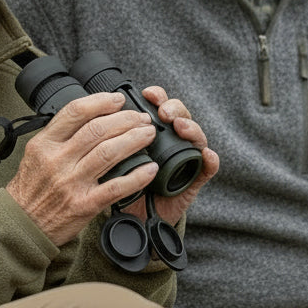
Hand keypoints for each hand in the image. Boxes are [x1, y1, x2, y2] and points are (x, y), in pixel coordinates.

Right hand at [6, 92, 158, 245]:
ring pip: (109, 152)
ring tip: (148, 133)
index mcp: (44, 143)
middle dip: (125, 119)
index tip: (118, 99)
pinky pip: (116, 187)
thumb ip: (59, 134)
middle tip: (141, 118)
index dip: (101, 101)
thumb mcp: (36, 153)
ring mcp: (71, 183)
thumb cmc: (31, 188)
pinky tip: (150, 168)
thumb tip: (91, 114)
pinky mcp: (84, 205)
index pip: (76, 111)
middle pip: (98, 129)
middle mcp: (57, 160)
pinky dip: (137, 176)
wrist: (22, 225)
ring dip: (134, 140)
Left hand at [123, 86, 218, 227]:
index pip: (160, 105)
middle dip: (173, 108)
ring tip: (181, 127)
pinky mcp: (194, 180)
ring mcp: (186, 159)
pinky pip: (207, 169)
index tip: (147, 94)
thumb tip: (97, 116)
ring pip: (196, 137)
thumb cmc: (126, 179)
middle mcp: (172, 140)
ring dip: (191, 128)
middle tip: (164, 113)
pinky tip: (208, 155)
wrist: (135, 213)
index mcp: (154, 131)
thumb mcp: (116, 156)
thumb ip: (111, 138)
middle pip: (180, 116)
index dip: (157, 96)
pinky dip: (210, 161)